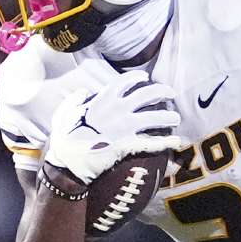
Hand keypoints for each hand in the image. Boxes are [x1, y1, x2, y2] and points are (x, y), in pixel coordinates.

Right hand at [44, 75, 181, 184]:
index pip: (123, 82)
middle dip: (161, 91)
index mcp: (101, 100)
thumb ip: (74, 100)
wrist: (67, 163)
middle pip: (146, 95)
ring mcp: (124, 128)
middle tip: (171, 93)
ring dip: (167, 117)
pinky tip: (177, 141)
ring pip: (153, 117)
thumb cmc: (64, 139)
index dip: (136, 78)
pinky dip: (166, 142)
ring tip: (176, 118)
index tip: (145, 78)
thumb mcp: (63, 114)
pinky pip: (151, 143)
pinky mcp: (128, 145)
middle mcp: (116, 110)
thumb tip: (83, 92)